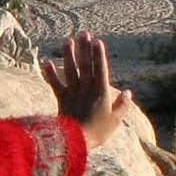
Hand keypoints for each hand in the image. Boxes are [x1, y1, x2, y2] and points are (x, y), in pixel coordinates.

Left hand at [40, 31, 134, 150]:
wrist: (76, 142)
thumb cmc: (98, 132)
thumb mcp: (115, 120)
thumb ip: (123, 106)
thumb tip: (129, 93)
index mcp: (101, 92)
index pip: (100, 69)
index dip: (98, 55)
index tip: (97, 41)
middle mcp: (86, 89)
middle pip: (85, 66)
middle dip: (84, 49)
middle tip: (83, 33)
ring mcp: (73, 93)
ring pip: (71, 71)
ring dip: (68, 55)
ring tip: (67, 41)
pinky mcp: (62, 100)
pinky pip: (55, 85)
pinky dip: (50, 74)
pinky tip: (46, 62)